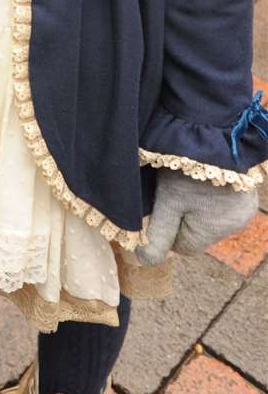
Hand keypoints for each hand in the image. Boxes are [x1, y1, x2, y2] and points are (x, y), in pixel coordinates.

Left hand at [135, 170, 257, 264]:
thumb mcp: (167, 202)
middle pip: (198, 233)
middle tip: (174, 188)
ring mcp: (245, 208)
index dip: (166, 229)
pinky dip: (213, 195)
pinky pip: (224, 204)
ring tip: (189, 178)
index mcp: (213, 231)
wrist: (216, 131)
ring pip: (211, 217)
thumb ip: (158, 234)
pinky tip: (204, 176)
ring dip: (199, 205)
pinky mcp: (249, 192)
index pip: (183, 247)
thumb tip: (146, 262)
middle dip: (183, 217)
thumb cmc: (188, 169)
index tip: (160, 206)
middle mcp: (234, 225)